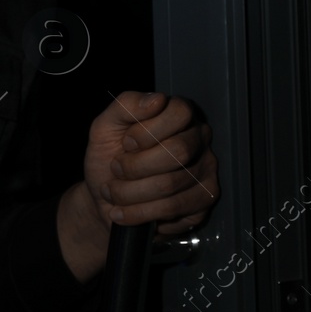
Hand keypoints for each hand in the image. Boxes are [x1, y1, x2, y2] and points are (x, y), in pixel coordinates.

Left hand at [82, 91, 218, 234]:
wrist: (105, 198)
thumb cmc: (109, 158)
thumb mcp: (105, 127)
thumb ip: (126, 106)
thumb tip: (156, 99)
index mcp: (178, 115)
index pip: (180, 113)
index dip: (148, 131)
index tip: (126, 143)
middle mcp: (198, 139)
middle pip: (178, 150)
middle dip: (135, 166)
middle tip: (116, 169)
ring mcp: (205, 171)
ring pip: (171, 183)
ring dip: (131, 192)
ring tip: (114, 192)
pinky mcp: (204, 200)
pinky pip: (173, 208)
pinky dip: (139, 212)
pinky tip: (123, 211)